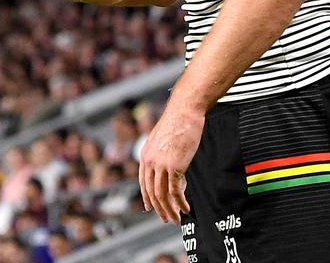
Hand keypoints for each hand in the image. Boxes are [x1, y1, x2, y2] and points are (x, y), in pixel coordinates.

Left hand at [138, 100, 202, 224]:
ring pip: (162, 195)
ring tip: (177, 219)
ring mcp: (161, 165)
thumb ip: (162, 154)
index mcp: (146, 155)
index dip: (147, 197)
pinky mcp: (175, 167)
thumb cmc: (177, 122)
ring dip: (170, 210)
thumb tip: (169, 166)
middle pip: (152, 192)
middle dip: (159, 209)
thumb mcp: (163, 139)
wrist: (184, 111)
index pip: (143, 182)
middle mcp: (150, 162)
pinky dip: (180, 203)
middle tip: (167, 219)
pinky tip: (185, 208)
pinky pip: (175, 191)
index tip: (151, 208)